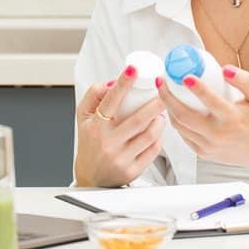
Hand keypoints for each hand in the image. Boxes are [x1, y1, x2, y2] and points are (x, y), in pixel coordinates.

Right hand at [74, 64, 165, 186]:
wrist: (91, 178)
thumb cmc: (90, 143)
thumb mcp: (83, 118)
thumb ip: (93, 96)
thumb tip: (111, 82)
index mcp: (96, 126)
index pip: (111, 101)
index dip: (123, 83)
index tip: (134, 69)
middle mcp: (108, 142)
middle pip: (137, 119)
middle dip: (155, 103)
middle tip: (165, 93)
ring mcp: (121, 158)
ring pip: (148, 135)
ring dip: (159, 120)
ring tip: (161, 113)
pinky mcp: (132, 170)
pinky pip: (152, 150)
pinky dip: (159, 138)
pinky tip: (158, 130)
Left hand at [159, 65, 248, 168]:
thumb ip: (245, 80)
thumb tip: (225, 69)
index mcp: (232, 119)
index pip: (210, 100)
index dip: (195, 87)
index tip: (184, 75)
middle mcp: (218, 135)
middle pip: (183, 115)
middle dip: (167, 96)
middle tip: (162, 81)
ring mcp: (209, 146)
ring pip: (179, 126)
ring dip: (168, 108)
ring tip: (164, 92)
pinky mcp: (204, 153)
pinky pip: (184, 136)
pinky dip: (176, 121)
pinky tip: (174, 108)